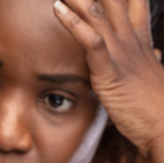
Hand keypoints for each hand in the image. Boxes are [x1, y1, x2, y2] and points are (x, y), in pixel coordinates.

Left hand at [53, 0, 163, 155]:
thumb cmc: (154, 103)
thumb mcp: (151, 74)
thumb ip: (149, 57)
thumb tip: (154, 49)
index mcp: (138, 40)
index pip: (130, 1)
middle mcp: (130, 40)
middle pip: (111, 0)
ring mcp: (121, 55)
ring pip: (98, 14)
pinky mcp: (110, 72)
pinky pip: (91, 43)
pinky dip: (74, 25)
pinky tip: (57, 10)